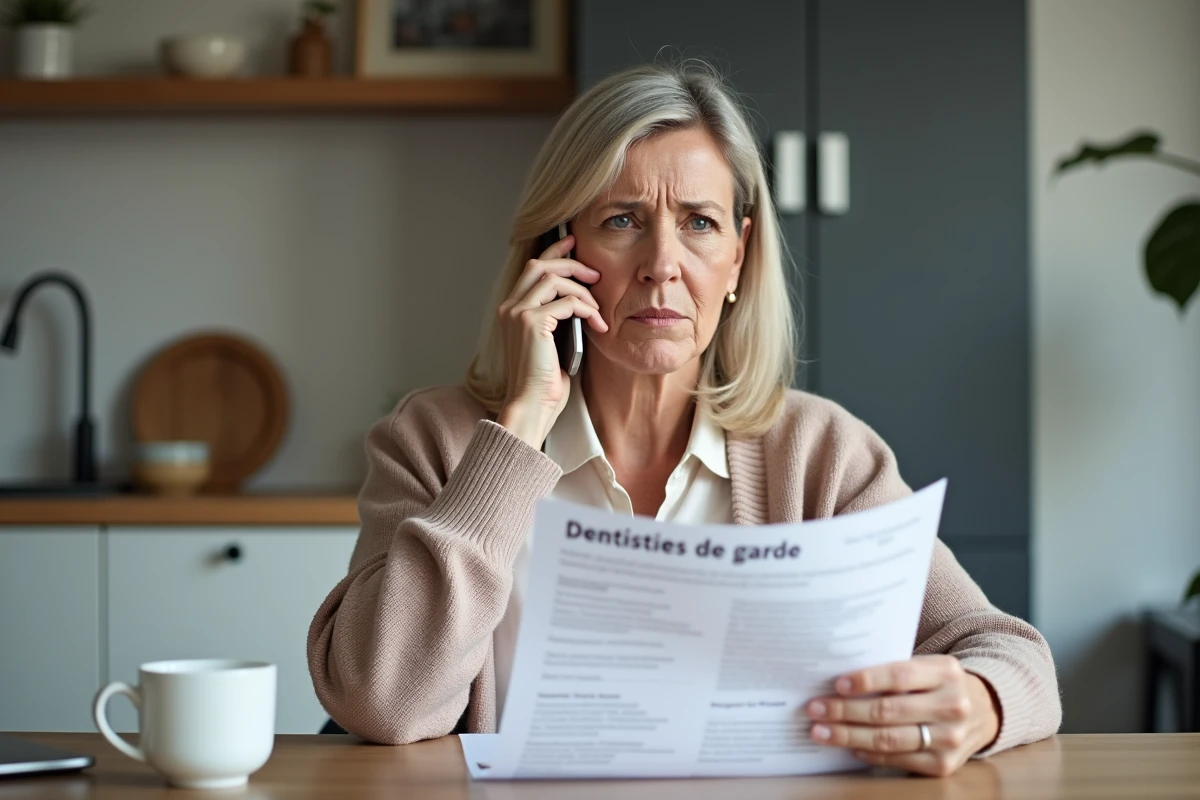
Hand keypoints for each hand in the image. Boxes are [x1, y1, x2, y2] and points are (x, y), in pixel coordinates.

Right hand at [495, 234, 607, 447]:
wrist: (532, 405)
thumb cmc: (544, 382)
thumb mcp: (551, 342)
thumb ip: (557, 318)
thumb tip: (580, 298)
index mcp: (511, 311)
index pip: (532, 269)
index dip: (554, 253)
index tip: (574, 243)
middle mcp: (509, 308)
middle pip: (540, 265)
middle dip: (571, 263)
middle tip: (595, 272)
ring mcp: (517, 313)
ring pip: (554, 279)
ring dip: (582, 290)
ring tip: (598, 308)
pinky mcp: (531, 323)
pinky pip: (566, 302)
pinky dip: (585, 309)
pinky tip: (596, 323)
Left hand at [806, 655, 1000, 776]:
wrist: (985, 710)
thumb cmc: (939, 683)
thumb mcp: (928, 666)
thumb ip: (894, 670)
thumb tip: (840, 681)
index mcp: (946, 672)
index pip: (900, 676)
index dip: (866, 680)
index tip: (837, 684)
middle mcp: (953, 705)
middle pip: (889, 711)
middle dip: (845, 711)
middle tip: (815, 709)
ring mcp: (951, 738)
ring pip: (889, 739)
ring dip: (849, 736)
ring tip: (821, 731)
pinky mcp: (945, 764)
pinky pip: (898, 760)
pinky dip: (869, 754)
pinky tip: (850, 746)